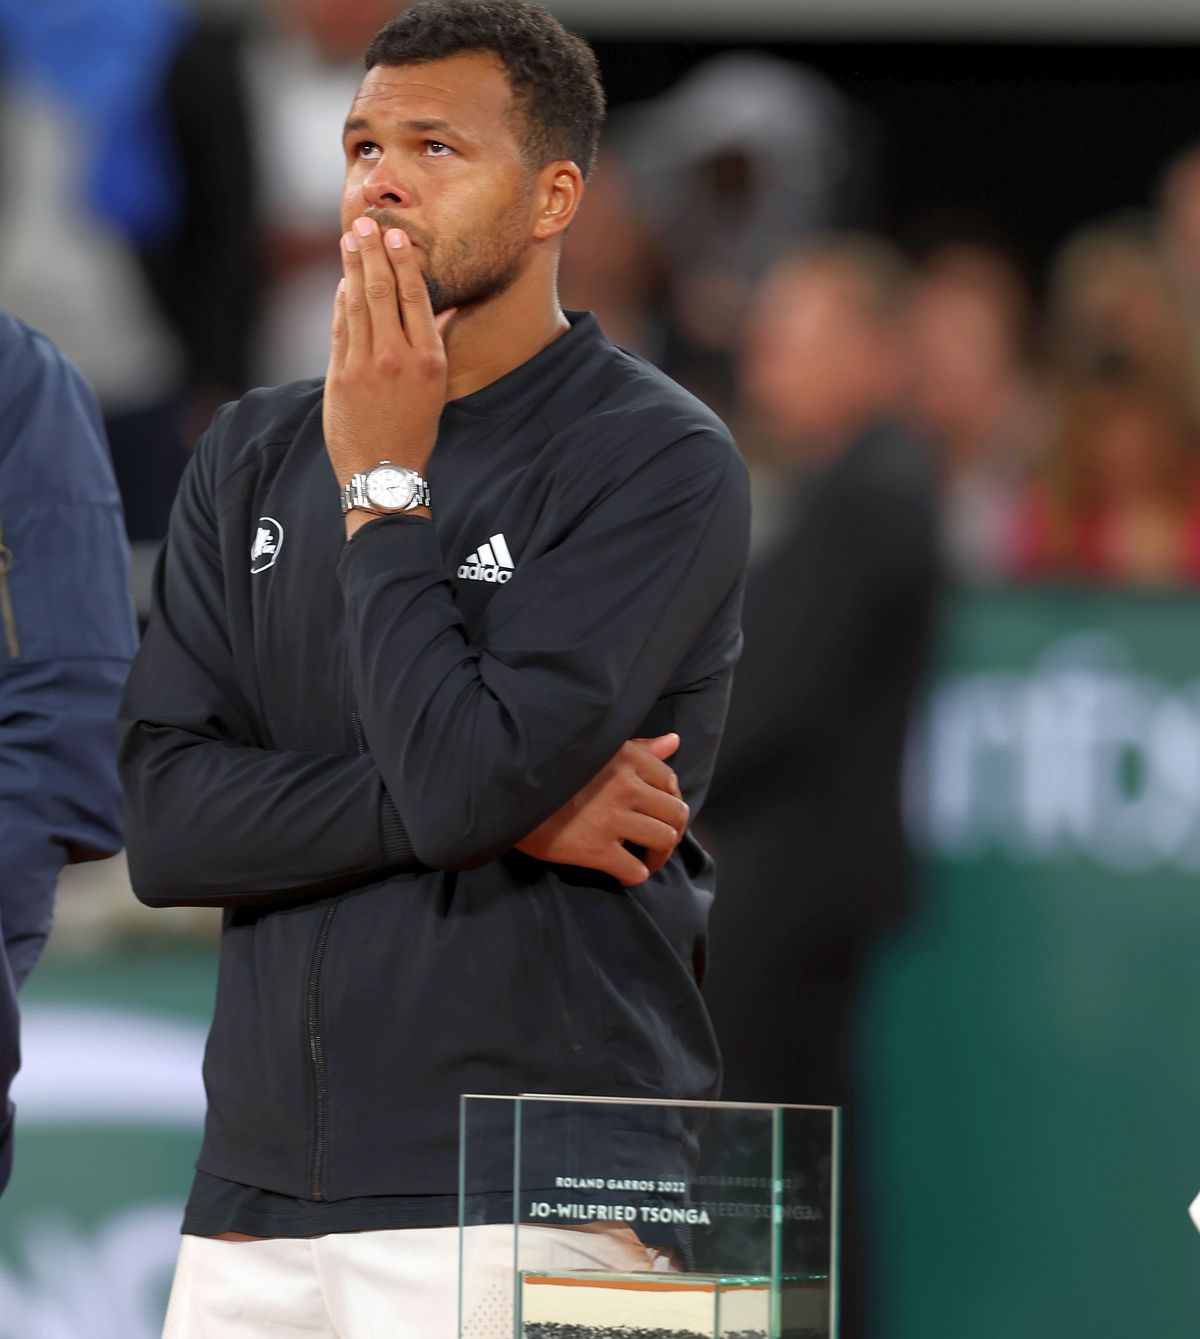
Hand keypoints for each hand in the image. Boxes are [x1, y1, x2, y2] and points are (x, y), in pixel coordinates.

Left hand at [323, 216, 455, 502]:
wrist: (383, 473)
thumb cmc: (414, 431)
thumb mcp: (436, 388)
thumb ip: (438, 343)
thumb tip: (447, 308)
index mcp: (428, 360)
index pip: (414, 298)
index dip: (402, 263)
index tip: (395, 236)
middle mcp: (398, 358)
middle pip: (382, 292)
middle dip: (372, 254)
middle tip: (364, 223)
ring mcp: (366, 366)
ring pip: (358, 304)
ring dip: (352, 268)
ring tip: (350, 240)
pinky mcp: (340, 376)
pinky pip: (340, 327)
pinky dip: (341, 301)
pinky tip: (343, 281)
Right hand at [516, 734, 689, 886]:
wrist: (508, 794)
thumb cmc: (552, 770)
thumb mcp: (597, 749)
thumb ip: (638, 748)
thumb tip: (673, 741)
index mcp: (625, 757)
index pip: (670, 781)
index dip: (670, 800)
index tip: (657, 812)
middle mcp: (623, 785)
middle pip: (676, 813)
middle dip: (672, 831)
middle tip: (657, 842)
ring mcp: (611, 818)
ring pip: (663, 840)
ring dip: (659, 855)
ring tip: (645, 858)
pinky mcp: (595, 848)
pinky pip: (635, 870)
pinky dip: (635, 875)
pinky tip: (623, 872)